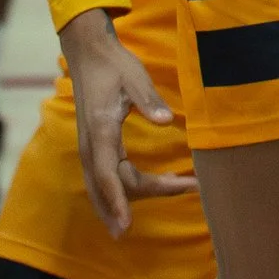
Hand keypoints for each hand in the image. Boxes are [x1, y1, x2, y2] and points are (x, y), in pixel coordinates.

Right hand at [61, 6, 188, 233]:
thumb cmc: (113, 64)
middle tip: (190, 187)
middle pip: (114, 186)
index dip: (118, 202)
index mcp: (100, 130)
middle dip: (146, 196)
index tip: (127, 225)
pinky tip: (132, 205)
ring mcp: (91, 148)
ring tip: (163, 203)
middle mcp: (91, 145)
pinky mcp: (96, 147)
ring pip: (106, 188)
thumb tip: (168, 121)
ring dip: (129, 202)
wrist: (88, 54)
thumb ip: (149, 99)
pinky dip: (120, 194)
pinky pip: (105, 180)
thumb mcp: (134, 76)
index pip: (107, 175)